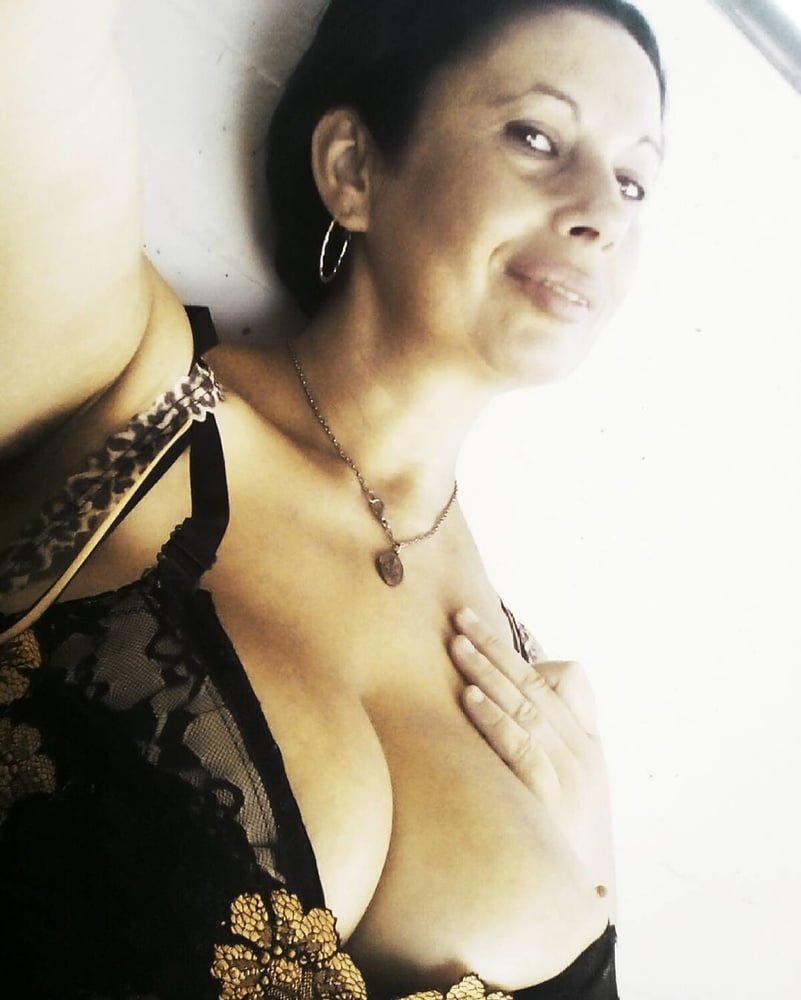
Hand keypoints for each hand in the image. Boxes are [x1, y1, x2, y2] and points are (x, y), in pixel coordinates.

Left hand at [449, 607, 612, 888]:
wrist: (583, 906)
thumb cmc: (563, 843)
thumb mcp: (565, 791)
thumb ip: (537, 751)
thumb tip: (491, 717)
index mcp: (586, 743)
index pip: (560, 681)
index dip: (518, 654)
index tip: (481, 630)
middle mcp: (581, 751)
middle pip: (534, 684)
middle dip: (494, 647)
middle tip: (460, 616)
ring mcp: (569, 773)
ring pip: (525, 706)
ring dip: (489, 671)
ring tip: (457, 644)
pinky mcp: (550, 799)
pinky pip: (520, 746)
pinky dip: (495, 717)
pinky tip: (469, 696)